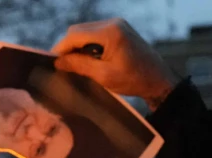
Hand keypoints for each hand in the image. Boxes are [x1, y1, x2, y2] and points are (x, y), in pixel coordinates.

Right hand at [52, 18, 178, 110]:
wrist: (158, 79)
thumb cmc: (133, 80)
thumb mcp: (104, 75)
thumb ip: (80, 65)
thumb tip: (58, 62)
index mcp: (110, 32)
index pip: (75, 34)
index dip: (61, 48)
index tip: (52, 63)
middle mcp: (113, 23)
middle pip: (79, 30)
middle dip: (68, 47)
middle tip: (63, 66)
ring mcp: (117, 24)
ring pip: (86, 31)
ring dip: (77, 46)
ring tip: (75, 65)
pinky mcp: (119, 29)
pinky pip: (95, 33)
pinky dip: (87, 45)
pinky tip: (88, 60)